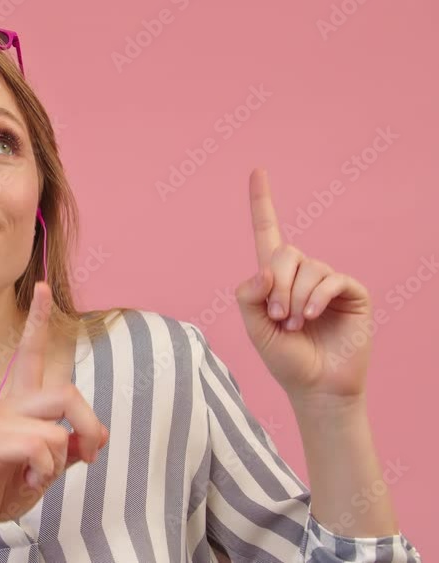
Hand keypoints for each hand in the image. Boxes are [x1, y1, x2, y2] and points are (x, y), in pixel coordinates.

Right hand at [0, 282, 109, 549]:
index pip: (30, 354)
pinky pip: (42, 448)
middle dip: (90, 427)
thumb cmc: (2, 488)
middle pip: (68, 393)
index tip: (42, 286)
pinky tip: (26, 481)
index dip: (38, 320)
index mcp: (18, 404)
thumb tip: (93, 438)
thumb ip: (68, 448)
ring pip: (58, 427)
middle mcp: (6, 404)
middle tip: (90, 456)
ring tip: (38, 475)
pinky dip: (45, 473)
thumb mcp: (46, 468)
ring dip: (60, 461)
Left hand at [234, 168, 372, 400]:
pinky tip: (309, 317)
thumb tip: (264, 269)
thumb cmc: (285, 359)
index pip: (268, 233)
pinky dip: (316, 297)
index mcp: (275, 278)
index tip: (257, 170)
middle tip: (275, 316)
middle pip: (285, 252)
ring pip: (307, 268)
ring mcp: (328, 282)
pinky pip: (331, 279)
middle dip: (276, 284)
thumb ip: (247, 296)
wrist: (316, 387)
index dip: (262, 203)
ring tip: (293, 325)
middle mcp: (302, 274)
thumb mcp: (254, 329)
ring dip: (294, 298)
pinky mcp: (351, 293)